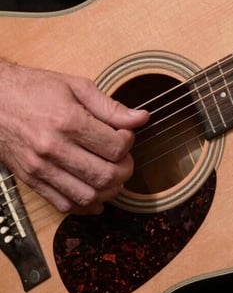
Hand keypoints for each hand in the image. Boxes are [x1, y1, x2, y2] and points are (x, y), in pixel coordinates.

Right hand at [0, 60, 148, 213]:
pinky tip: (95, 195)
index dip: (129, 142)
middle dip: (125, 170)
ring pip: (88, 196)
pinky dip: (85, 206)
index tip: (125, 135)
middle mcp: (53, 148)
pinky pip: (63, 205)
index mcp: (68, 121)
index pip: (115, 147)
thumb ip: (110, 106)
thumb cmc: (34, 89)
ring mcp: (41, 168)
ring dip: (109, 191)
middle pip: (106, 175)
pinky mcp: (31, 180)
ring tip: (112, 175)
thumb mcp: (75, 87)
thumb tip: (141, 118)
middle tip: (124, 159)